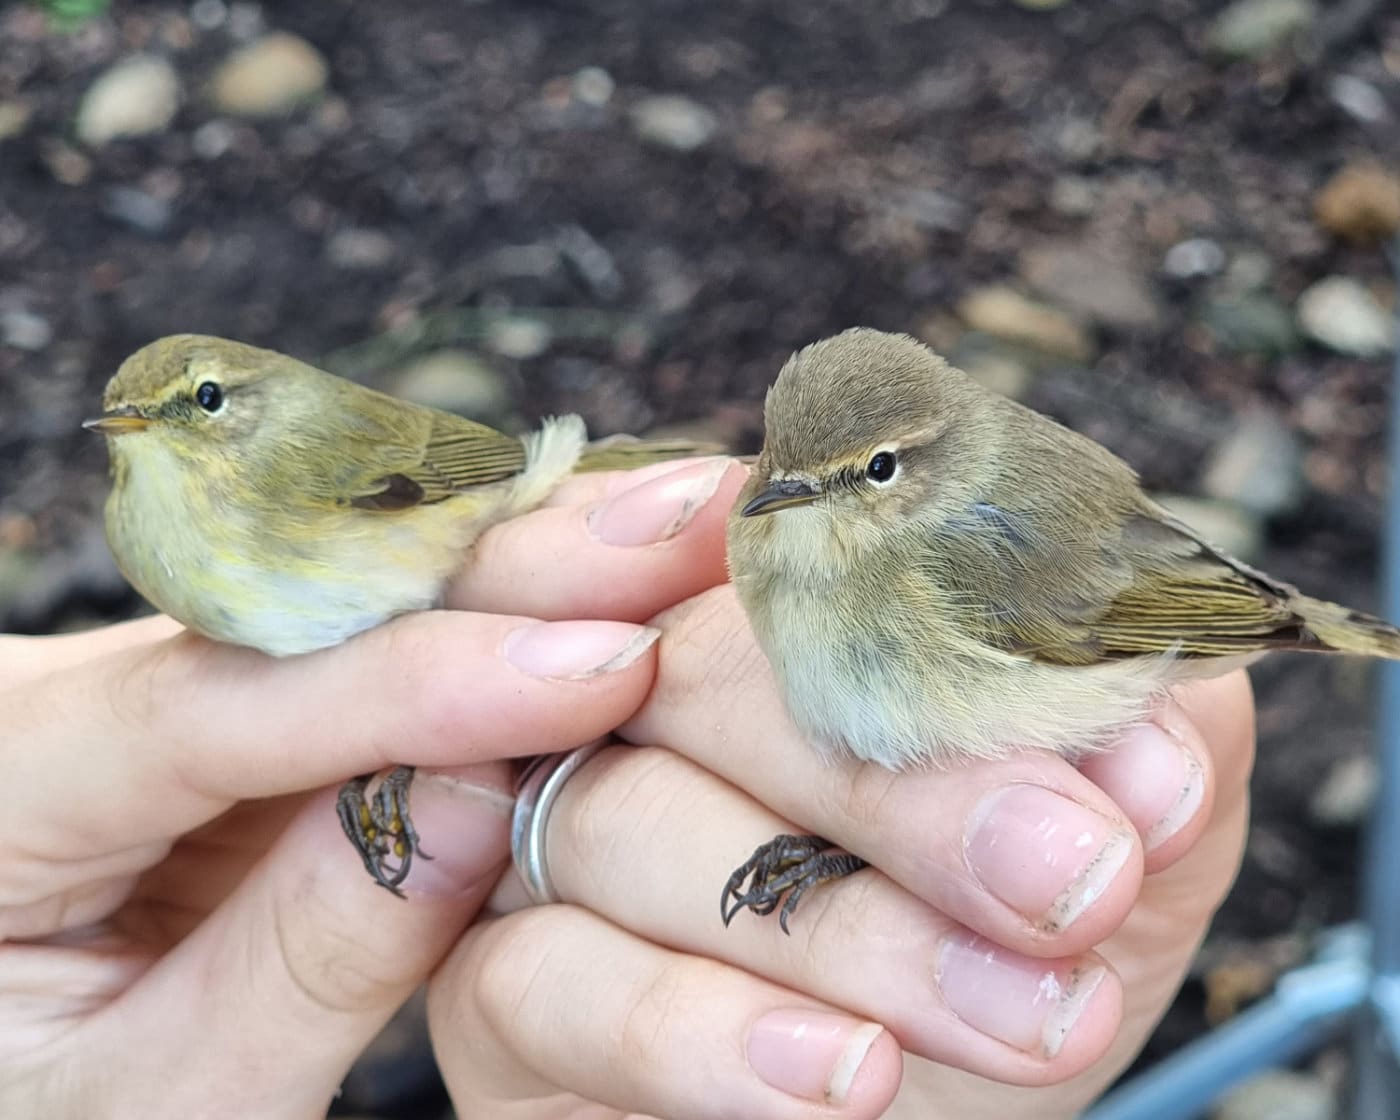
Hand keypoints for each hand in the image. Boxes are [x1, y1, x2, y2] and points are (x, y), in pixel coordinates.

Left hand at [0, 457, 744, 1116]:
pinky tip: (611, 559)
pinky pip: (380, 641)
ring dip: (534, 563)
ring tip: (679, 519)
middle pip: (305, 597)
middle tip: (682, 517)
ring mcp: (165, 676)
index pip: (223, 703)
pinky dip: (508, 612)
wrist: (30, 1102)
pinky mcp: (244, 698)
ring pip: (361, 596)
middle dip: (513, 562)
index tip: (596, 664)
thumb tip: (487, 787)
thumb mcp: (173, 1099)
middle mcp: (70, 685)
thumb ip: (321, 950)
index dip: (420, 679)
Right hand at [427, 588, 1252, 1117]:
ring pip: (628, 820)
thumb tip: (1156, 743)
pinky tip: (844, 1080)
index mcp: (763, 635)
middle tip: (1070, 871)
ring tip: (1021, 1012)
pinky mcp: (493, 990)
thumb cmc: (993, 977)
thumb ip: (1147, 768)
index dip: (841, 567)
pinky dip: (697, 1029)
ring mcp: (548, 841)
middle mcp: (630, 712)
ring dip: (840, 927)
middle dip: (893, 779)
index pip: (742, 536)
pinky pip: (548, 980)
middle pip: (693, 672)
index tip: (975, 634)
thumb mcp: (1107, 871)